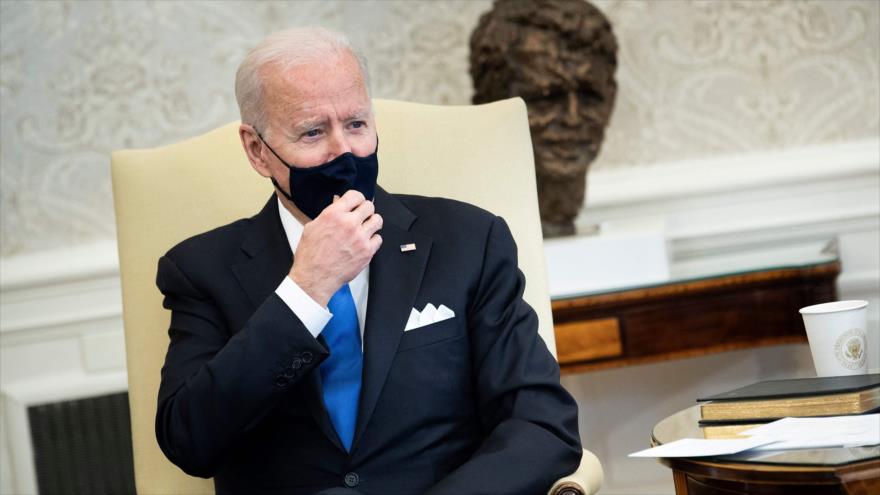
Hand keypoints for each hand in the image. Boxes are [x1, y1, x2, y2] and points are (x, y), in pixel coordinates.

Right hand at [289, 190, 382, 305]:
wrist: (315, 277)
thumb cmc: (311, 255)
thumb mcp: (312, 227)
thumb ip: (329, 213)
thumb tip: (339, 203)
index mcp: (334, 215)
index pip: (355, 195)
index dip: (357, 199)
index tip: (357, 203)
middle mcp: (349, 224)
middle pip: (369, 206)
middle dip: (365, 210)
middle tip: (362, 216)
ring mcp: (360, 238)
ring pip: (378, 220)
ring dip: (372, 223)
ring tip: (366, 228)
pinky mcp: (367, 251)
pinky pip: (378, 238)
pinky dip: (373, 240)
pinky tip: (365, 242)